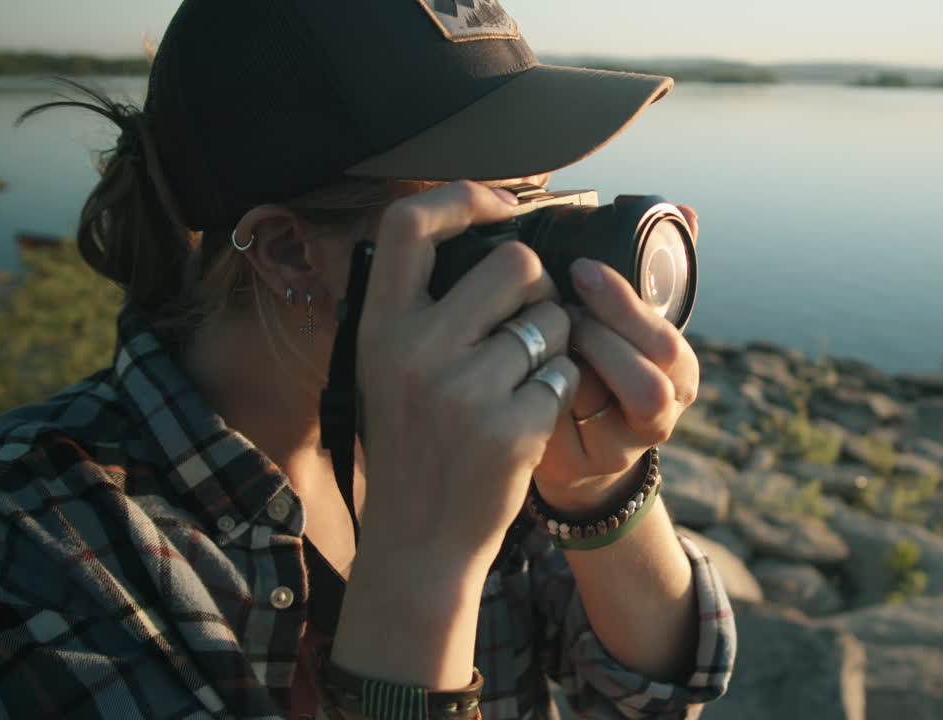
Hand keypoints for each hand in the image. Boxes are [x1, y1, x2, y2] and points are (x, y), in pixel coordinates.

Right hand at [355, 181, 580, 564]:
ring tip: (522, 381)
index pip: (406, 223)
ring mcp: (461, 390)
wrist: (419, 541)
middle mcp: (412, 350)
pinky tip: (528, 420)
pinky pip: (564, 375)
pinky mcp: (508, 428)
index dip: (460, 196)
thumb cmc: (411, 445)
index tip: (499, 205)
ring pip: (552, 321)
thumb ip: (418, 310)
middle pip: (514, 264)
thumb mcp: (384, 369)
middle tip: (530, 323)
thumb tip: (482, 235)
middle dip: (540, 289)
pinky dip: (559, 392)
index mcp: (378, 326)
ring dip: (555, 344)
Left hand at [533, 206, 701, 513]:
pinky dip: (555, 393)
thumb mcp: (616, 321)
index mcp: (676, 366)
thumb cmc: (591, 366)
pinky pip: (579, 429)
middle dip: (611, 326)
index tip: (582, 268)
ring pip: (640, 397)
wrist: (562, 444)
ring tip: (551, 336)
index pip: (667, 333)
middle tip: (562, 304)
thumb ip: (647, 271)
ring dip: (593, 358)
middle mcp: (666, 406)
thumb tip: (687, 210)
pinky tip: (528, 371)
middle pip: (661, 363)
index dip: (626, 300)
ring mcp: (631, 441)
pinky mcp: (589, 464)